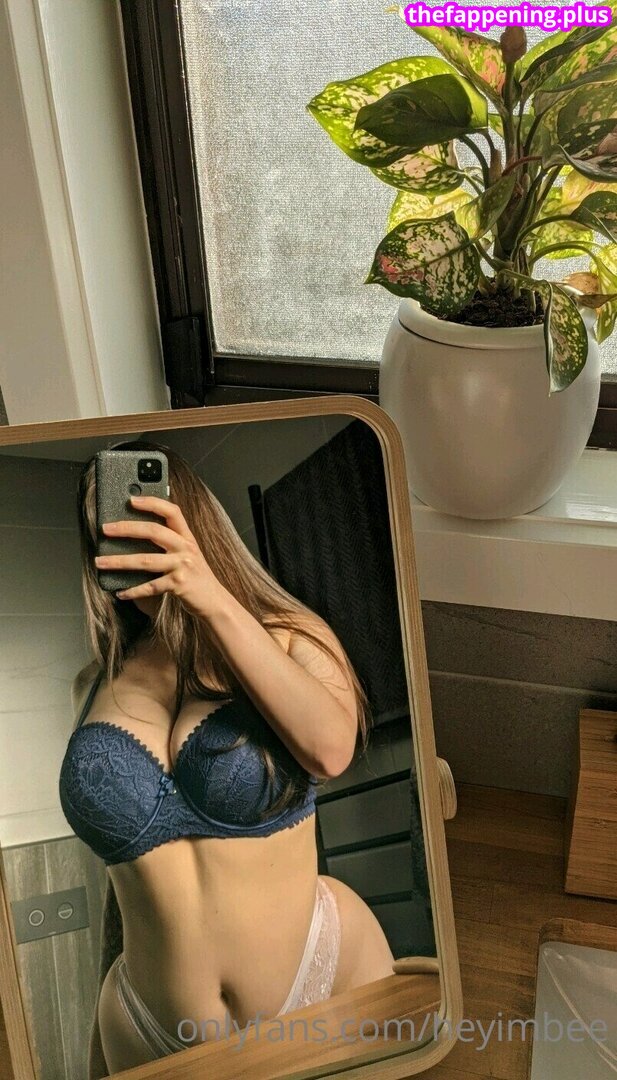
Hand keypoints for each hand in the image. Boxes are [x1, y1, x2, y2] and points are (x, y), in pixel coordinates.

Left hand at [94, 495, 223, 616]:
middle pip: (154, 531)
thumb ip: (170, 542)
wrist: (215, 600)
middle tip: (105, 528)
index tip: (131, 499)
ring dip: (119, 561)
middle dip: (126, 528)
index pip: (172, 511)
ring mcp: (183, 566)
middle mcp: (186, 548)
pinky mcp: (179, 584)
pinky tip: (120, 592)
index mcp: (187, 537)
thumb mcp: (187, 554)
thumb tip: (135, 534)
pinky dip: (133, 590)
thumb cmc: (195, 576)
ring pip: (146, 560)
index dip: (152, 503)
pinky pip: (150, 586)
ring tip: (100, 562)